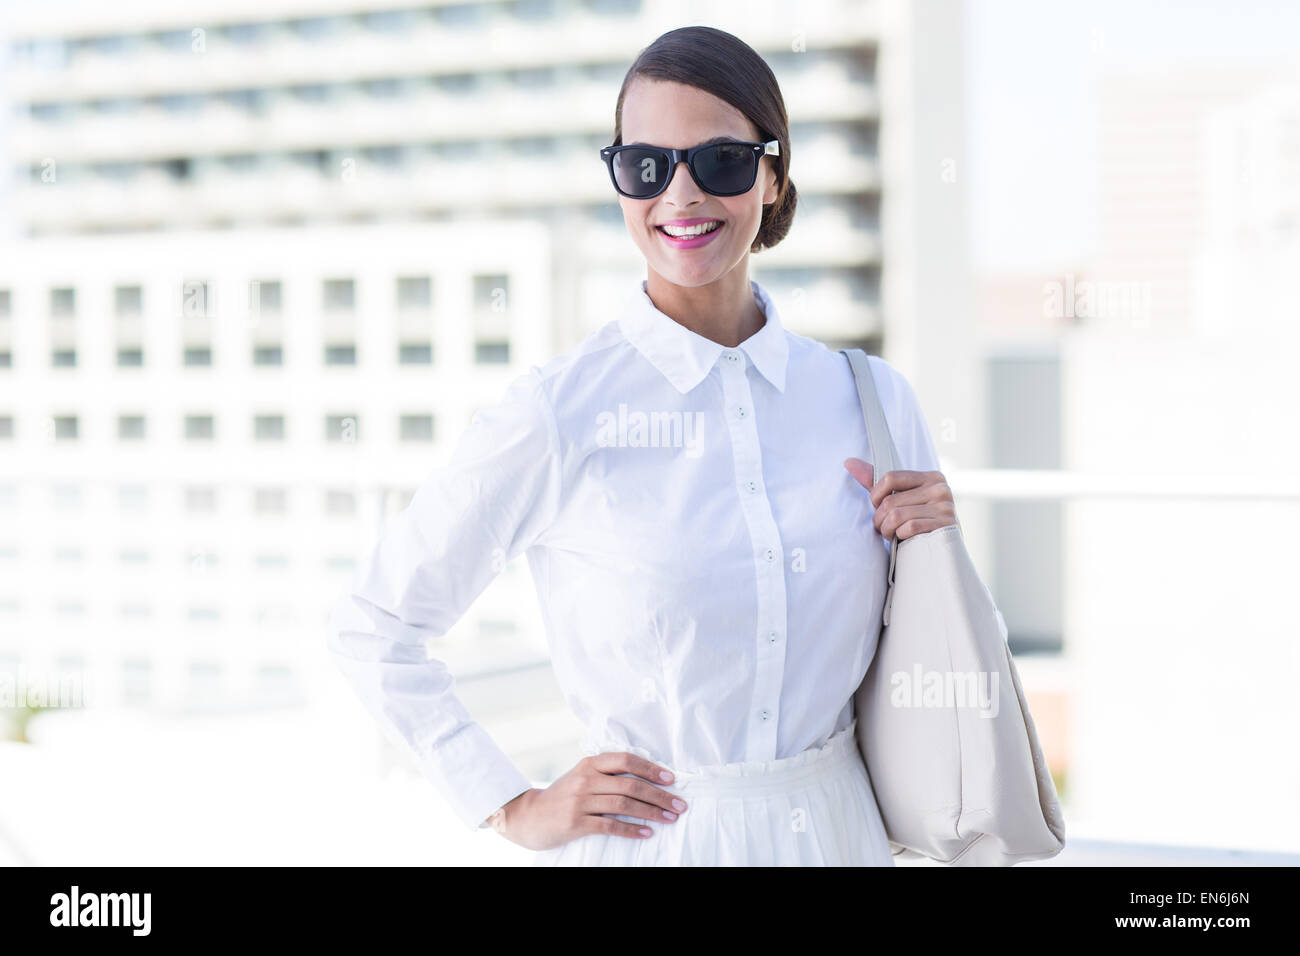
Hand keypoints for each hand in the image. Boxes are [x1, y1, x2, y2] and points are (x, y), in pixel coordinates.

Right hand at [488, 753, 686, 850]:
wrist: (527, 815)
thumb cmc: (562, 796)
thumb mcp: (581, 777)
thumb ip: (606, 774)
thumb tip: (645, 779)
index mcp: (589, 764)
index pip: (626, 760)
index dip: (651, 768)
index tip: (671, 779)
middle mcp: (586, 779)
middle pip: (630, 785)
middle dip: (659, 795)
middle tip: (679, 804)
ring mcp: (580, 801)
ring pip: (623, 805)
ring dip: (651, 812)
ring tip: (670, 818)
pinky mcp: (575, 823)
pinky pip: (610, 826)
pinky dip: (631, 830)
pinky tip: (647, 833)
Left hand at [843, 459, 957, 540]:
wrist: (942, 550)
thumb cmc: (917, 521)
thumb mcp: (900, 498)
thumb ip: (876, 481)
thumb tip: (849, 462)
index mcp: (931, 477)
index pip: (890, 477)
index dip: (875, 495)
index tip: (877, 507)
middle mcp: (941, 489)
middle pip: (890, 500)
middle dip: (879, 518)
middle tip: (882, 527)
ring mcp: (945, 508)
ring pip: (896, 516)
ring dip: (886, 529)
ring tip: (890, 534)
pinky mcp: (944, 527)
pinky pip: (909, 528)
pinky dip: (900, 535)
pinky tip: (903, 538)